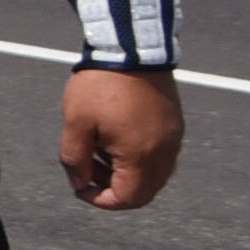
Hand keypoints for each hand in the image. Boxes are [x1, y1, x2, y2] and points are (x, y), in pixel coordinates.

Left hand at [60, 67, 181, 210]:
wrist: (131, 49)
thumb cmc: (100, 85)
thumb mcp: (75, 124)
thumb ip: (74, 160)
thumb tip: (79, 183)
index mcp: (140, 155)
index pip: (128, 198)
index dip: (101, 200)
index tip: (80, 187)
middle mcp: (164, 152)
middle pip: (145, 192)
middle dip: (114, 189)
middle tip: (88, 170)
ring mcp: (173, 138)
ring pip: (154, 175)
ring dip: (127, 174)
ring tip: (98, 150)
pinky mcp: (175, 125)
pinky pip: (161, 156)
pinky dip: (139, 158)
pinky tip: (115, 138)